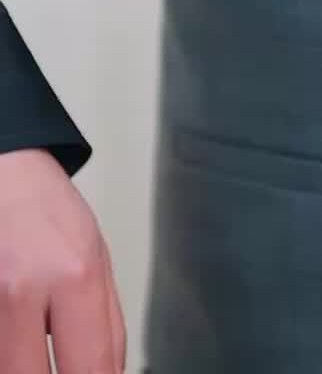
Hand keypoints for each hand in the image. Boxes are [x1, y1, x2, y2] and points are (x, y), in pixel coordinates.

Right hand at [0, 148, 125, 370]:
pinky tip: (21, 339)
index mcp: (74, 275)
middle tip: (67, 365)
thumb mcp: (97, 256)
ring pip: (9, 366)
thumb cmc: (49, 212)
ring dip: (28, 363)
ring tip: (40, 346)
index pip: (91, 368)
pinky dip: (10, 353)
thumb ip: (107, 324)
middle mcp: (24, 291)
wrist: (4, 172)